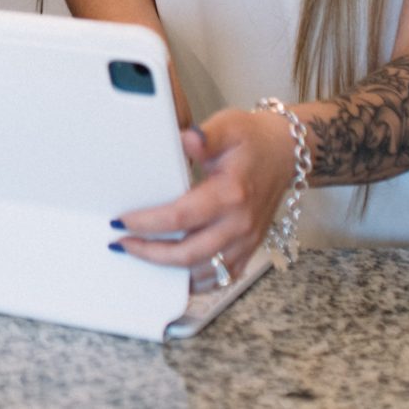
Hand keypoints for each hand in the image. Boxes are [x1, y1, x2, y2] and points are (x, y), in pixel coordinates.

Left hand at [110, 107, 293, 274]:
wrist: (286, 153)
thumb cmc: (251, 139)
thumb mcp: (228, 126)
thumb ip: (204, 137)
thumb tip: (185, 139)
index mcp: (230, 193)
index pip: (182, 216)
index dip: (148, 223)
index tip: (122, 221)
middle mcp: (240, 223)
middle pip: (189, 253)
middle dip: (150, 253)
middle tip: (122, 244)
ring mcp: (247, 240)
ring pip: (204, 272)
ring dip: (170, 271)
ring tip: (140, 258)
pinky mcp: (249, 248)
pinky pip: (222, 277)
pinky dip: (196, 281)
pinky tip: (173, 274)